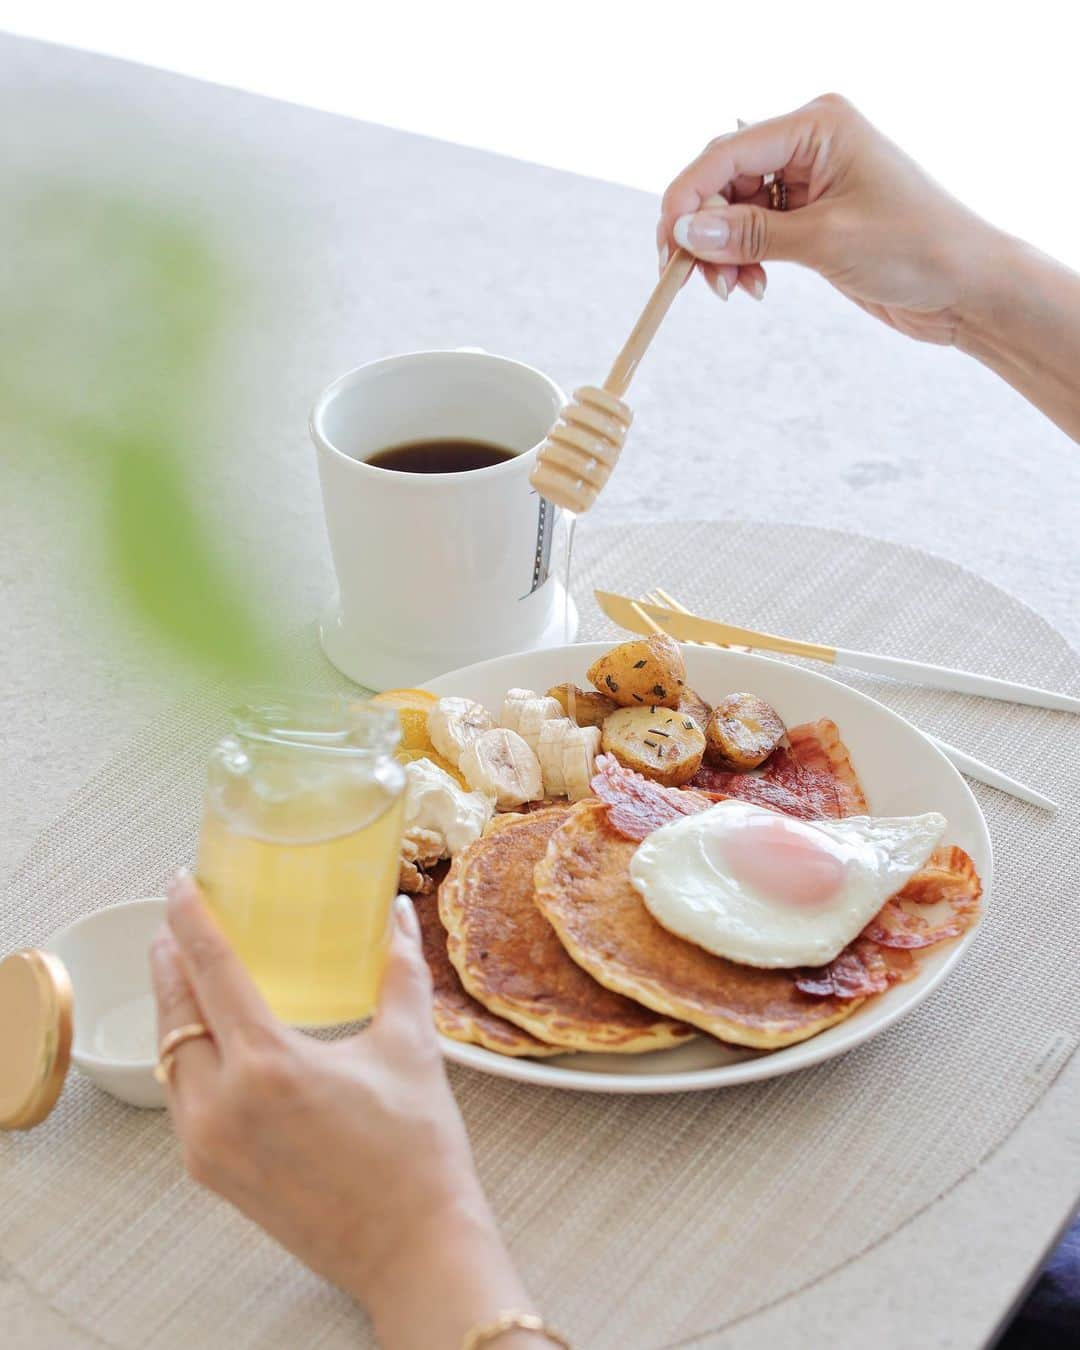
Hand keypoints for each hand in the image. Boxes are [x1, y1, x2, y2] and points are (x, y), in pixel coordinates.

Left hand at [151, 873, 536, 1348]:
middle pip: (175, 1013)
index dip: (191, 921)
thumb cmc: (417, 1150)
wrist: (413, 1247)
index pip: (212, 972)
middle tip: (177, 921)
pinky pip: (181, 1098)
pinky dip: (185, 1057)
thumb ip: (399, 972)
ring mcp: (209, 1145)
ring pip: (170, 1058)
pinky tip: (207, 1039)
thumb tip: (400, 915)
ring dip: (173, 1009)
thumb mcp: (410, 1048)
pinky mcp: (210, 1173)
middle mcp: (223, 1105)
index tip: (178, 884)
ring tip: (186, 972)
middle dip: (170, 961)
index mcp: (269, 1065)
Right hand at [658, 94, 1004, 344]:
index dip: (687, 199)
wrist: (966, 287)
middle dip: (705, 230)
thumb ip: (750, 235)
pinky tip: (753, 286)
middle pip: (723, 179)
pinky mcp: (812, 216)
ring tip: (732, 291)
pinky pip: (755, 231)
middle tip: (696, 281)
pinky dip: (744, 259)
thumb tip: (687, 231)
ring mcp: (810, 179)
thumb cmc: (914, 248)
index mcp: (818, 124)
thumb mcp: (825, 241)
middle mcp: (810, 142)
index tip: (668, 249)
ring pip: (734, 209)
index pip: (725, 152)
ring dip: (722, 252)